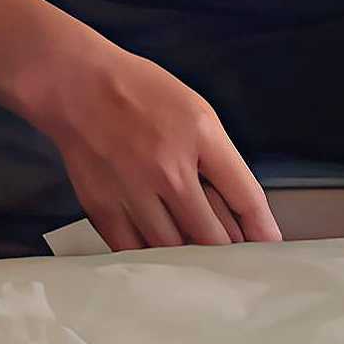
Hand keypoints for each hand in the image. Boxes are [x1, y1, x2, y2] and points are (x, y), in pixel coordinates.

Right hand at [31, 41, 277, 250]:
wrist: (75, 84)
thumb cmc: (139, 92)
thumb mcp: (195, 110)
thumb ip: (219, 157)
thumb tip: (238, 209)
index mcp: (200, 136)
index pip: (245, 197)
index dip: (262, 230)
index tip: (268, 248)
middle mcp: (169, 169)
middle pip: (211, 235)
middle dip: (225, 251)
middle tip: (230, 259)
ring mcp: (133, 191)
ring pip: (174, 249)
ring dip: (188, 257)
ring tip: (193, 255)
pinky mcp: (102, 207)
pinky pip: (135, 249)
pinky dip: (150, 256)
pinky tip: (157, 252)